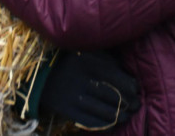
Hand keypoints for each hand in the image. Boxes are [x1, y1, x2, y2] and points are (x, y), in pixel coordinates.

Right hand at [18, 49, 139, 127]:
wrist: (38, 73)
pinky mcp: (67, 110)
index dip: (131, 87)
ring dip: (120, 116)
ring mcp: (74, 97)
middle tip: (136, 105)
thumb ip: (106, 58)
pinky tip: (112, 123)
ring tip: (127, 115)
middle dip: (130, 103)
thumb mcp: (86, 51)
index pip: (119, 78)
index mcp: (89, 62)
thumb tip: (126, 72)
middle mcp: (83, 80)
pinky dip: (105, 125)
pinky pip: (91, 121)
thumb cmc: (68, 59)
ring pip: (105, 112)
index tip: (136, 90)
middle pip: (114, 97)